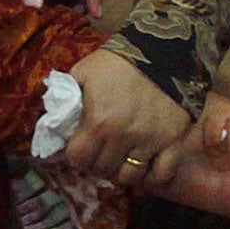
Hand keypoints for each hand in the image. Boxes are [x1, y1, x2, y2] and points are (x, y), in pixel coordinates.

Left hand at [59, 46, 192, 187]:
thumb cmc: (117, 62)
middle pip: (103, 169)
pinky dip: (152, 177)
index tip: (79, 149)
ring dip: (121, 172)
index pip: (78, 159)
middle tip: (99, 154)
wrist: (161, 51)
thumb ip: (67, 98)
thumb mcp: (83, 73)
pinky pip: (162, 174)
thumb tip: (55, 120)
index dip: (76, 156)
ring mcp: (151, 142)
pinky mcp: (175, 142)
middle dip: (96, 164)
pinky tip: (144, 168)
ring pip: (130, 176)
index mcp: (98, 121)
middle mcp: (123, 136)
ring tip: (119, 161)